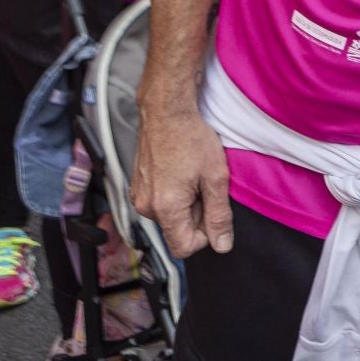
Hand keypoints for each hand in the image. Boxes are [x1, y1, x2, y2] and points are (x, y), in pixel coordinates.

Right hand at [132, 109, 233, 257]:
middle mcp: (146, 207)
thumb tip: (222, 245)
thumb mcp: (215, 177)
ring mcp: (138, 197)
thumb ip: (219, 215)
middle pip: (177, 230)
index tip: (214, 211)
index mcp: (165, 208)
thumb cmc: (191, 139)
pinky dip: (174, 194)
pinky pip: (159, 203)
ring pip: (170, 216)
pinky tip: (181, 172)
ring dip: (186, 203)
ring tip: (193, 176)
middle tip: (204, 184)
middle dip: (196, 214)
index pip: (184, 247)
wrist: (166, 112)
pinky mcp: (137, 187)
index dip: (205, 235)